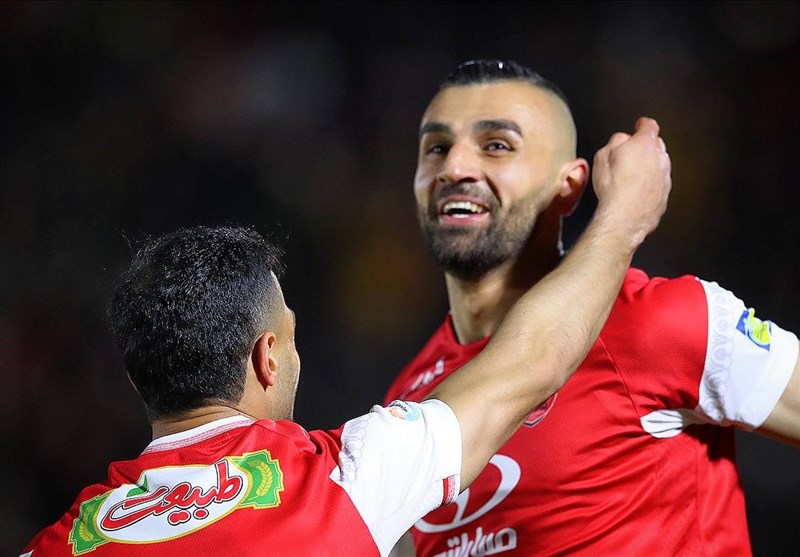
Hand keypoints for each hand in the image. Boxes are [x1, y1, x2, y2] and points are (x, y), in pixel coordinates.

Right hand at [591, 117, 671, 247]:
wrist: (624, 216)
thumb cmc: (613, 186)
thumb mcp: (602, 156)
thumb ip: (615, 142)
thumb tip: (621, 140)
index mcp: (645, 144)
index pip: (649, 126)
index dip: (642, 124)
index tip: (639, 125)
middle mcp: (660, 158)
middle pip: (656, 145)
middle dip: (646, 147)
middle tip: (629, 154)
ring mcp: (665, 178)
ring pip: (659, 166)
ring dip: (648, 167)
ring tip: (629, 177)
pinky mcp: (664, 196)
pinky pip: (658, 185)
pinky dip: (649, 185)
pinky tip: (634, 192)